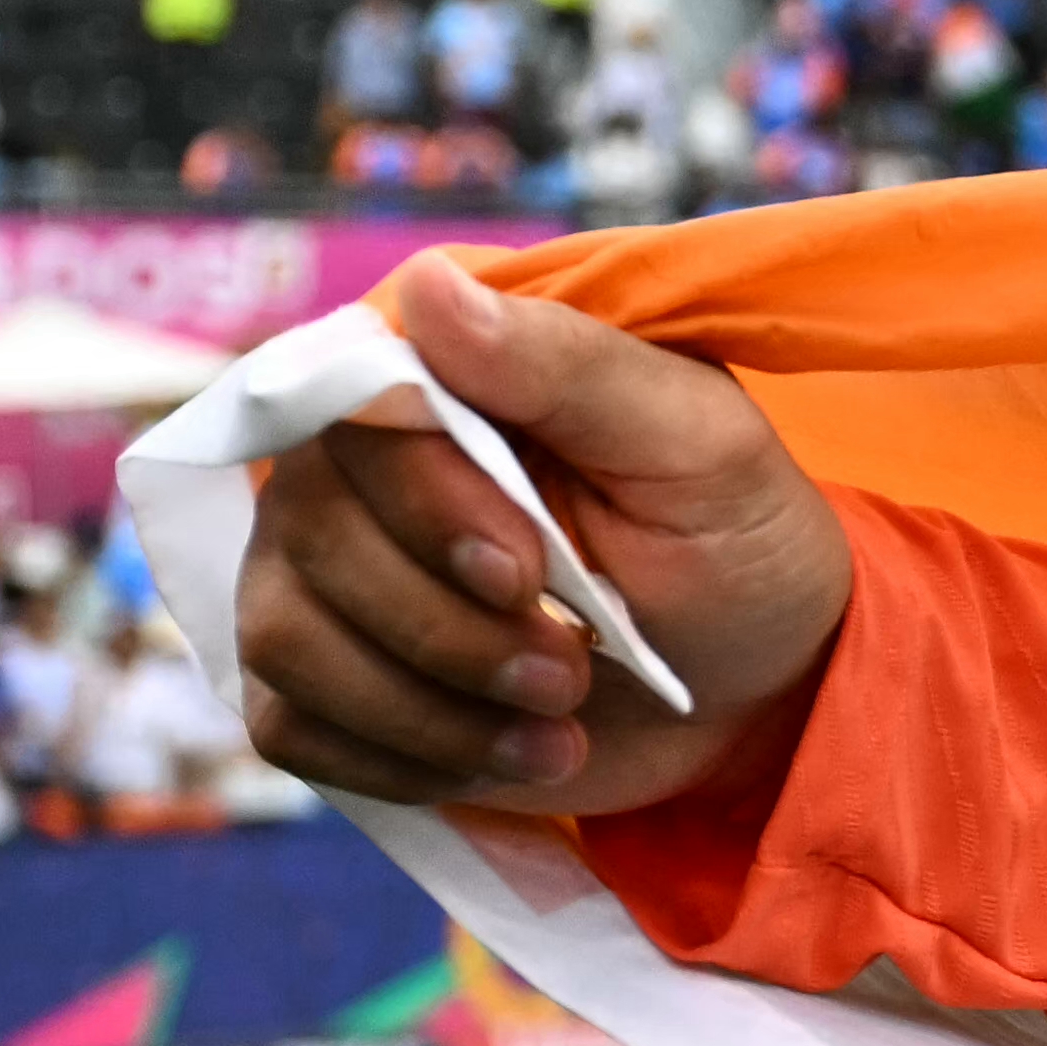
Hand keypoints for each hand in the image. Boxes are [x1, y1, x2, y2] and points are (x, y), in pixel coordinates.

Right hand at [237, 262, 855, 816]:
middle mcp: (352, 470)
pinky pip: (291, 731)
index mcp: (437, 382)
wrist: (758, 687)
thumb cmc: (734, 543)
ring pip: (288, 641)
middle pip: (309, 535)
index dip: (426, 508)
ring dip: (433, 710)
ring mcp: (322, 578)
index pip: (352, 416)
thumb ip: (567, 365)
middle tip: (576, 671)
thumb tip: (425, 282)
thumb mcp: (696, 444)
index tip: (528, 575)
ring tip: (560, 727)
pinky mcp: (323, 682)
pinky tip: (505, 758)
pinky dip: (404, 762)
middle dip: (449, 630)